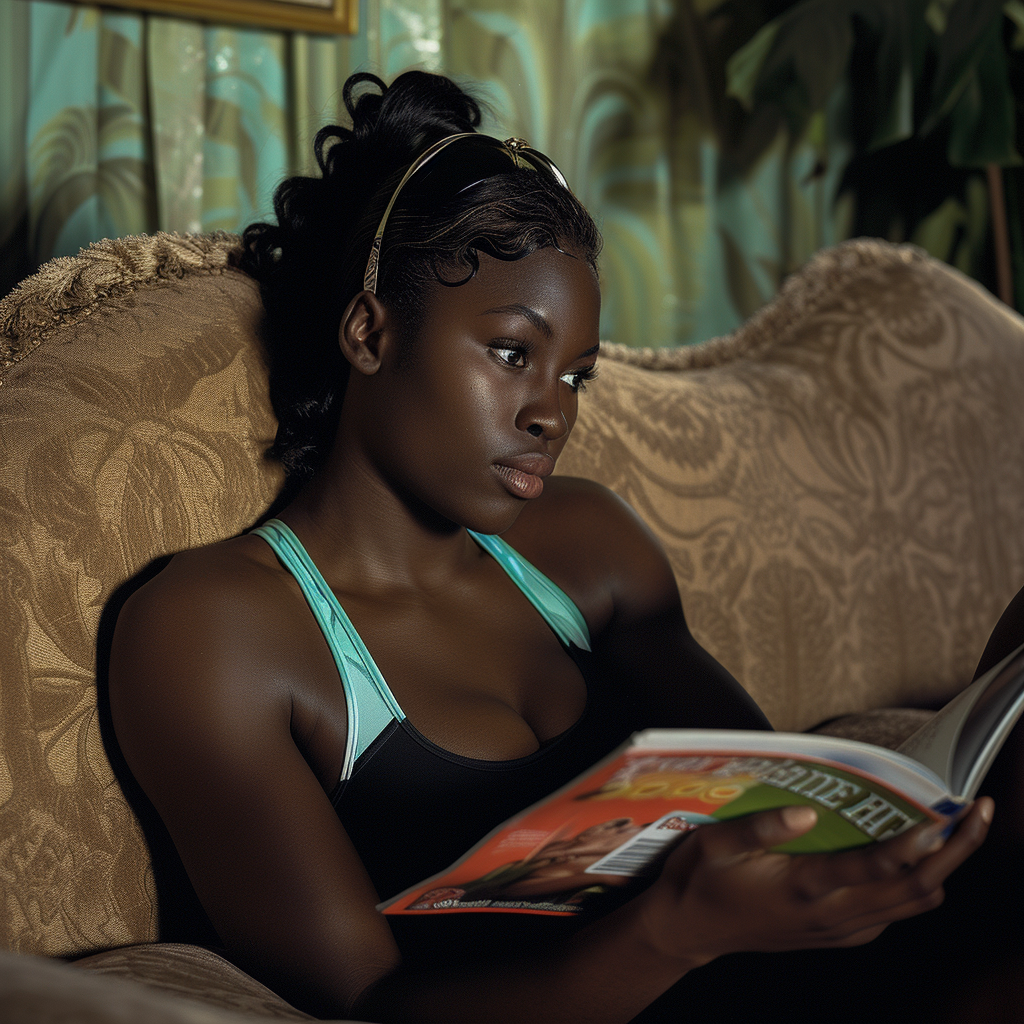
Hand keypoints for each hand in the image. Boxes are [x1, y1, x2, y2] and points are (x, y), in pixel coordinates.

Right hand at [634, 798, 992, 966]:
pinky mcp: (838, 935)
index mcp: (801, 888)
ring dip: (945, 868)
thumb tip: (807, 811)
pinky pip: (893, 915)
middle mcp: (830, 914)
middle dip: (955, 852)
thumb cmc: (698, 880)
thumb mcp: (713, 845)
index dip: (913, 844)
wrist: (689, 931)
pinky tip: (916, 858)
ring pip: (911, 905)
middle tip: (980, 812)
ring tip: (963, 829)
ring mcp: (838, 930)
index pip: (873, 868)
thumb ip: (758, 826)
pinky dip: (917, 887)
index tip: (944, 818)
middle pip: (913, 889)